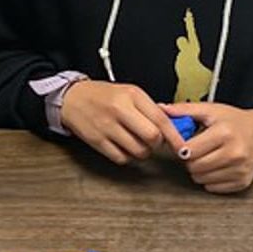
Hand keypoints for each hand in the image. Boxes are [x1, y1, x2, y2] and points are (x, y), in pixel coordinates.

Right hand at [62, 80, 186, 164]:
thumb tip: (171, 127)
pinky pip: (121, 158)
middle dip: (156, 143)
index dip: (175, 136)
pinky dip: (125, 156)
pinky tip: (122, 146)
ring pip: (138, 151)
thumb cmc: (102, 96)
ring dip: (142, 151)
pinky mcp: (97, 141)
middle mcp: (120, 110)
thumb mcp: (128, 93)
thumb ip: (149, 108)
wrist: (71, 98)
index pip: (161, 119)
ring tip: (135, 142)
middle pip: (152, 137)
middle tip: (152, 140)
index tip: (181, 146)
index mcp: (131, 95)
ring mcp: (107, 126)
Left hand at [161, 102, 252, 193]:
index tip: (183, 143)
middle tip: (195, 150)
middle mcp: (235, 153)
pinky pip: (212, 187)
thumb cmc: (233, 121)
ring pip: (201, 179)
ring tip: (206, 156)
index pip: (188, 150)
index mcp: (225, 133)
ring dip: (198, 170)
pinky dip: (209, 179)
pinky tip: (215, 166)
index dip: (180, 147)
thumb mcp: (210, 110)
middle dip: (189, 159)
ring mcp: (240, 169)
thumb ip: (184, 110)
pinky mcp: (242, 182)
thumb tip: (160, 109)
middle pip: (194, 166)